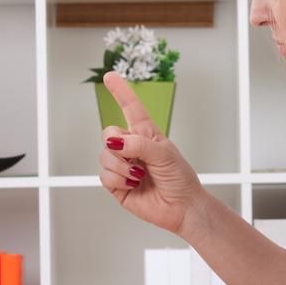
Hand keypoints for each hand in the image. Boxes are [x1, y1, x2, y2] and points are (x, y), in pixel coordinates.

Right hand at [98, 71, 206, 235]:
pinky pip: (104, 175)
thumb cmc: (180, 178)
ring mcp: (122, 166)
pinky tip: (133, 184)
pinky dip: (118, 179)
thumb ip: (139, 144)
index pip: (130, 108)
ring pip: (104, 156)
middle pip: (108, 133)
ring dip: (121, 166)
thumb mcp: (164, 154)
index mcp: (146, 134)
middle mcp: (132, 147)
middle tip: (136, 158)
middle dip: (118, 144)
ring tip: (139, 175)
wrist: (181, 207)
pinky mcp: (116, 184)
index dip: (120, 92)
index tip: (110, 76)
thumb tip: (114, 142)